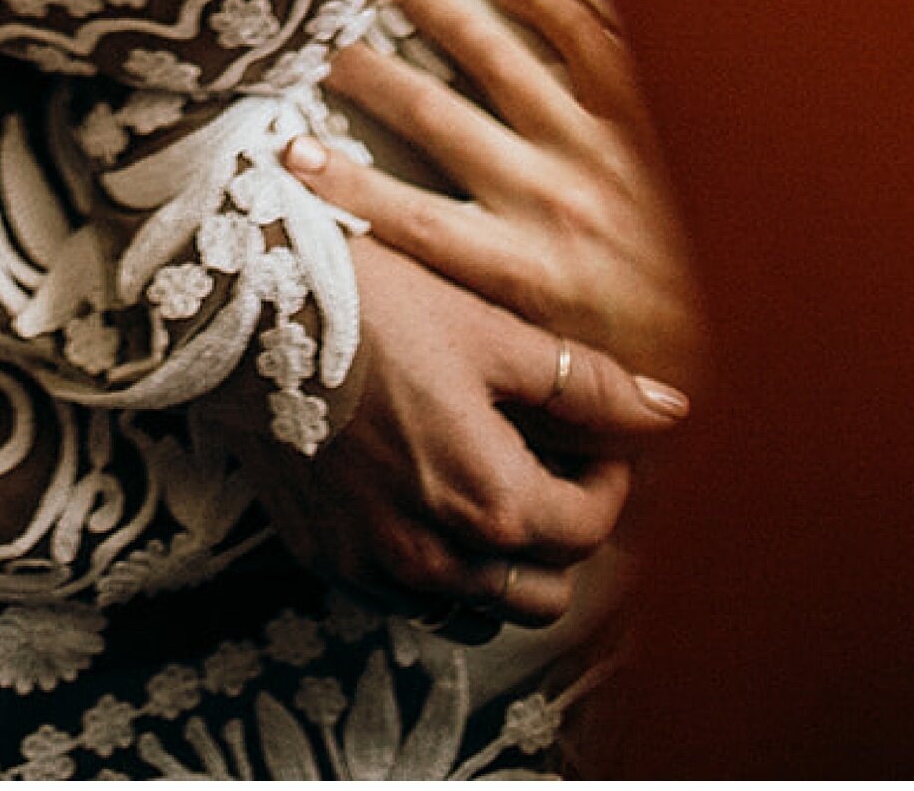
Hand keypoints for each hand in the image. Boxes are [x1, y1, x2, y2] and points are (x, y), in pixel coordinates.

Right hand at [250, 234, 683, 622]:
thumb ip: (586, 384)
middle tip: (550, 466)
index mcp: (488, 502)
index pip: (589, 529)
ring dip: (502, 562)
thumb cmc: (369, 308)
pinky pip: (409, 597)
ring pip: (477, 606)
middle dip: (563, 534)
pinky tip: (426, 496)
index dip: (609, 481)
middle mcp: (434, 557)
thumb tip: (671, 411)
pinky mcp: (328, 561)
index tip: (594, 439)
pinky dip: (436, 565)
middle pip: (543, 592)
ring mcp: (375, 568)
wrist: (242, 309)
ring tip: (490, 482)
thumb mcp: (489, 331)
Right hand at [291, 0, 700, 393]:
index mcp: (526, 272)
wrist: (798, 330)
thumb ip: (524, 371)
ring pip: (504, 59)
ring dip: (446, 17)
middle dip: (370, 75)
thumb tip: (473, 378)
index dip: (339, 185)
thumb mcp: (599, 393)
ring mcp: (601, 143)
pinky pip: (593, 37)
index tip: (287, 153)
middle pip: (435, 116)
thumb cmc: (703, 372)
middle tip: (324, 41)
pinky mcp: (651, 111)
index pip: (405, 219)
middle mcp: (549, 196)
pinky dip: (555, 5)